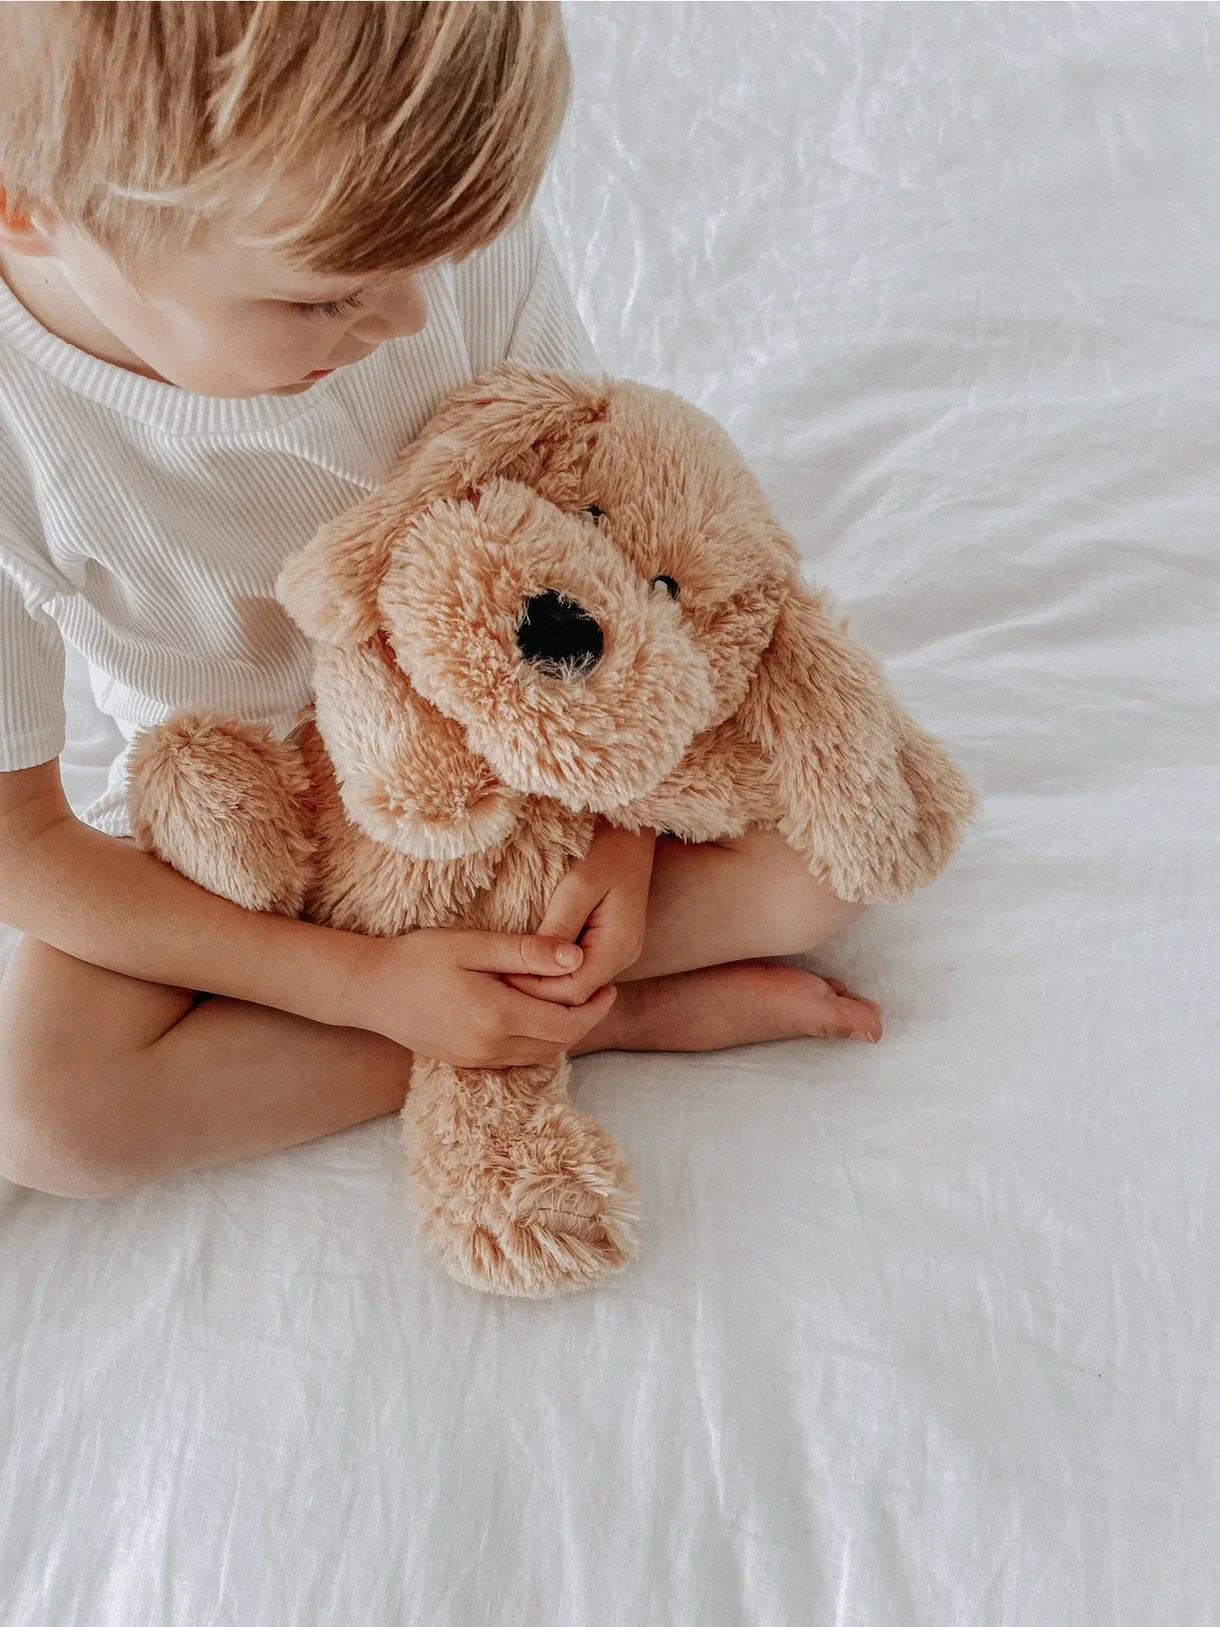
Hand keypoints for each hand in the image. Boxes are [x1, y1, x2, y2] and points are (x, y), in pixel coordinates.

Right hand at [346, 928, 616, 1068]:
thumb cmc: (418, 958)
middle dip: (585, 1020)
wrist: (369, 989)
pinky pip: (517, 1058)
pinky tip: (539, 1014)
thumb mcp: (473, 945)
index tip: (609, 985)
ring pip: (540, 1055)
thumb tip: (575, 958)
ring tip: (575, 1001)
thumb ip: (525, 953)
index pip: (567, 1024)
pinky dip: (538, 1040)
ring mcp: (477, 1059)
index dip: (594, 1008)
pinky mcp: (465, 1061)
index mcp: (497, 1017)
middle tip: (600, 992)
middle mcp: (490, 1047)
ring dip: (564, 1033)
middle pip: (558, 1044)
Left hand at [505, 823, 656, 1007]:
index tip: (498, 972)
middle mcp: (622, 958)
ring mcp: (617, 955)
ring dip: (541, 984)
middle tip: (492, 978)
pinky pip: (577, 972)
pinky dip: (551, 972)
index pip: (573, 991)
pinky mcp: (607, 947)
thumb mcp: (578, 883)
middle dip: (535, 991)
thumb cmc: (606, 848)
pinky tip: (525, 962)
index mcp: (618, 946)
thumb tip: (541, 963)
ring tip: (504, 971)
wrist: (630, 831)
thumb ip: (560, 925)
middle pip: (574, 996)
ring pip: (575, 988)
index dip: (535, 989)